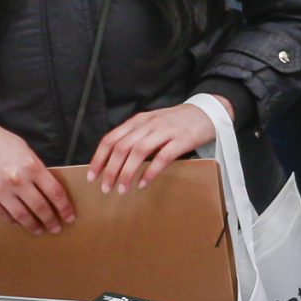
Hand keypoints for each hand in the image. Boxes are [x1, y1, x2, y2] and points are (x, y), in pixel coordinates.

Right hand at [0, 110, 74, 233]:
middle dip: (51, 220)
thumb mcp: (22, 148)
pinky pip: (3, 215)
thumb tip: (47, 187)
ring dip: (34, 226)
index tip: (69, 217)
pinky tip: (19, 222)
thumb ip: (35, 168)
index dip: (64, 208)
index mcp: (31, 166)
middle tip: (57, 228)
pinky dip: (13, 221)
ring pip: (22, 216)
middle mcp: (17, 180)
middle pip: (40, 207)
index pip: (55, 192)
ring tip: (40, 230)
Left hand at [87, 101, 221, 194]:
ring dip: (127, 172)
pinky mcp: (182, 139)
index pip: (111, 139)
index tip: (92, 176)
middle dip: (110, 170)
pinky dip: (150, 172)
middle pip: (122, 147)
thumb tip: (116, 160)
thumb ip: (136, 136)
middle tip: (105, 188)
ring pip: (138, 152)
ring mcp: (166, 130)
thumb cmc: (178, 122)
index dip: (99, 159)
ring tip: (122, 189)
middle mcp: (149, 124)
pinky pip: (162, 157)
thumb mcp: (153, 124)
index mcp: (139, 120)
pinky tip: (143, 183)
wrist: (208, 111)